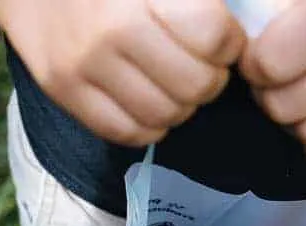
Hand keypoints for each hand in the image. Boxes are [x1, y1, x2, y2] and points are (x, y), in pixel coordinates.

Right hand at [0, 0, 245, 144]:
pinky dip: (150, 124)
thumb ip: (194, 0)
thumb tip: (240, 34)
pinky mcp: (65, 93)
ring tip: (173, 82)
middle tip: (200, 65)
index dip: (230, 42)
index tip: (222, 39)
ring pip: (167, 115)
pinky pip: (128, 133)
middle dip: (211, 78)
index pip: (212, 35)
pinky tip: (148, 100)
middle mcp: (111, 31)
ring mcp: (84, 67)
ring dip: (182, 105)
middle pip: (197, 84)